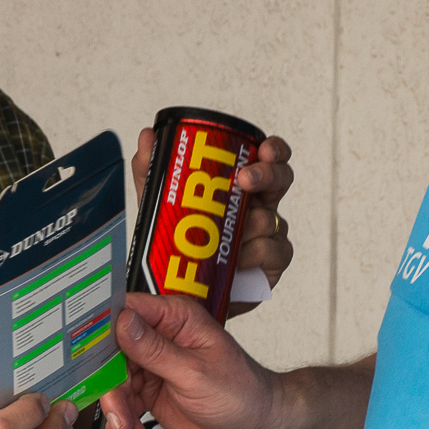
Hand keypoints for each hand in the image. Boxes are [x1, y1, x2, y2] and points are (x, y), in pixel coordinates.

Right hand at [102, 293, 281, 428]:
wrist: (253, 424)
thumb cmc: (240, 390)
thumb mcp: (195, 372)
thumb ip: (155, 349)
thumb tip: (122, 323)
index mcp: (174, 319)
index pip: (127, 311)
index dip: (102, 329)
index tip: (85, 353)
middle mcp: (159, 337)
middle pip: (112, 353)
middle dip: (110, 387)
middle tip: (117, 414)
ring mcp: (151, 364)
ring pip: (114, 382)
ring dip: (117, 412)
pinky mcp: (148, 390)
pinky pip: (123, 403)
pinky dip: (122, 424)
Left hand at [132, 128, 293, 301]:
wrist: (187, 292)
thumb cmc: (183, 245)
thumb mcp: (161, 206)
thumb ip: (152, 172)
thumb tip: (147, 137)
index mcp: (241, 185)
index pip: (267, 157)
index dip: (272, 149)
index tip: (262, 148)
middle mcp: (260, 204)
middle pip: (281, 178)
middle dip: (266, 174)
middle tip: (245, 180)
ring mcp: (270, 233)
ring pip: (268, 218)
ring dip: (244, 228)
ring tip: (221, 240)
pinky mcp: (274, 261)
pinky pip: (270, 250)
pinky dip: (251, 254)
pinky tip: (237, 261)